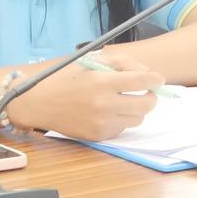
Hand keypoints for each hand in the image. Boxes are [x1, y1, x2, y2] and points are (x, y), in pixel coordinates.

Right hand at [4, 55, 163, 140]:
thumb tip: (147, 74)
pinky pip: (122, 129)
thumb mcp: (91, 61)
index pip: (142, 82)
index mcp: (102, 82)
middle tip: (146, 92)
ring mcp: (101, 123)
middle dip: (150, 96)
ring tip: (124, 101)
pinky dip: (121, 120)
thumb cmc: (65, 78)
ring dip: (136, 109)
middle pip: (146, 105)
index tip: (157, 79)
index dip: (155, 79)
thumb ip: (121, 63)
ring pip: (137, 119)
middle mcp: (104, 104)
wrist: (39, 102)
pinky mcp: (98, 136)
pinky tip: (109, 112)